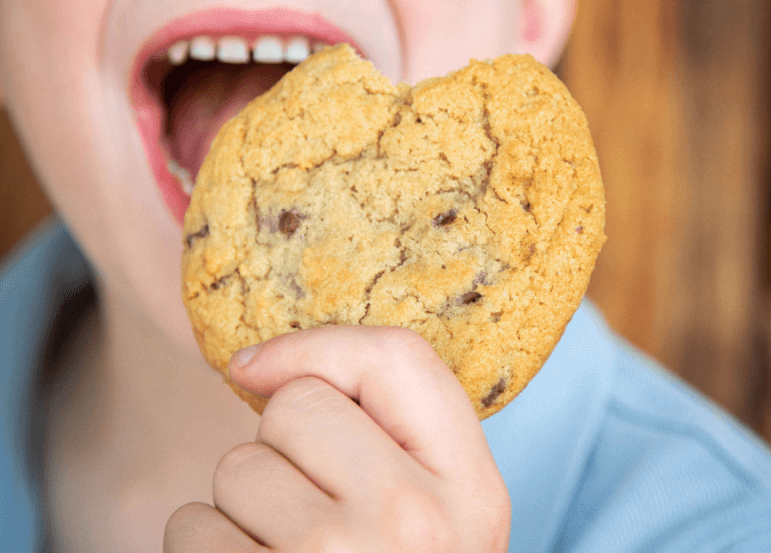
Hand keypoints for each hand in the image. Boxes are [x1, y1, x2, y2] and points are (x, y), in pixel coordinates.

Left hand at [163, 325, 510, 551]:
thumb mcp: (437, 512)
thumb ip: (387, 423)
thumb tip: (248, 365)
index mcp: (472, 492)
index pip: (398, 357)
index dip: (322, 348)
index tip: (266, 369)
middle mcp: (410, 524)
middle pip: (296, 408)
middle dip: (285, 448)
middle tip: (318, 514)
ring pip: (236, 469)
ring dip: (244, 509)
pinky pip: (190, 529)